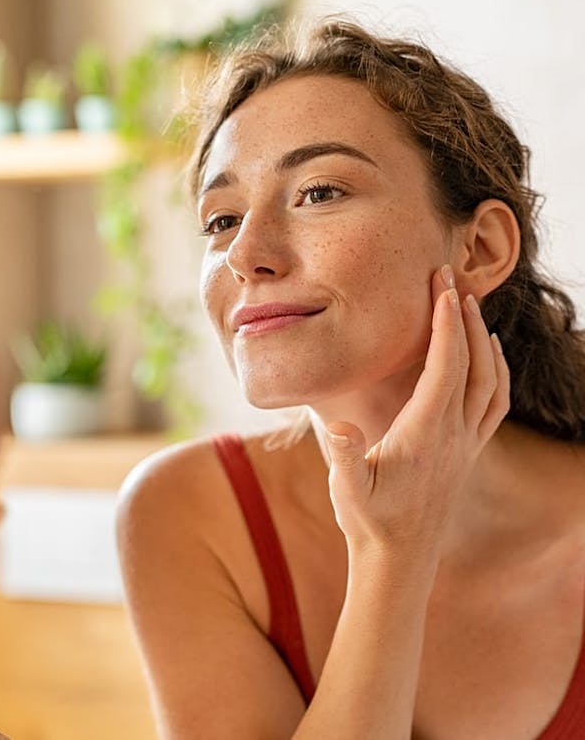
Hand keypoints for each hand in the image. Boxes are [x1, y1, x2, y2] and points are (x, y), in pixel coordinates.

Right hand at [323, 265, 509, 562]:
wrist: (399, 559)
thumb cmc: (369, 521)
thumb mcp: (347, 491)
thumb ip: (346, 458)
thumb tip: (341, 427)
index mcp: (425, 434)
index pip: (445, 367)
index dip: (445, 324)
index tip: (441, 286)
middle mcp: (454, 435)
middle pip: (472, 364)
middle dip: (464, 317)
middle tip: (451, 279)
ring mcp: (466, 444)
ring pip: (492, 381)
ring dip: (484, 340)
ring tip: (470, 308)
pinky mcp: (468, 453)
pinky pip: (495, 403)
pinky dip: (497, 371)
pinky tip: (488, 357)